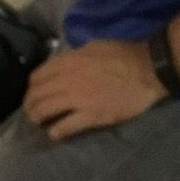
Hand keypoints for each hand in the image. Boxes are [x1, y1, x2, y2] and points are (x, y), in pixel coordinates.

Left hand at [22, 39, 164, 140]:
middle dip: (30, 104)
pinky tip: (54, 134)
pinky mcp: (92, 115)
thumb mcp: (94, 46)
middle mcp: (68, 80)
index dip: (32, 87)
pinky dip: (56, 132)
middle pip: (37, 94)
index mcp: (69, 61)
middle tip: (31, 111)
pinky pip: (65, 126)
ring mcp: (79, 99)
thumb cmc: (124, 54)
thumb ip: (75, 56)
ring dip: (37, 117)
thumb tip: (65, 65)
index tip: (33, 93)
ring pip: (45, 110)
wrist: (148, 70)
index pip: (38, 76)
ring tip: (37, 122)